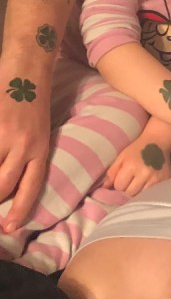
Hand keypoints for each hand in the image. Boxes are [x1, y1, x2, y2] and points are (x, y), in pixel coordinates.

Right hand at [0, 79, 50, 230]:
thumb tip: (12, 182)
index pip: (30, 186)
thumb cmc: (31, 103)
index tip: (11, 228)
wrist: (26, 70)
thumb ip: (28, 155)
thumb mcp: (39, 131)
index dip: (20, 209)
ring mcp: (3, 135)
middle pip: (2, 185)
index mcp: (39, 147)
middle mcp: (22, 144)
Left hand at [104, 134, 170, 196]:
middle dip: (126, 190)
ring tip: (137, 184)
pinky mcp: (164, 181)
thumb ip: (112, 172)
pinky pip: (152, 194)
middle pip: (129, 193)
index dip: (118, 184)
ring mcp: (156, 178)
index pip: (119, 186)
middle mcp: (144, 173)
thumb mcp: (122, 157)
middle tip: (129, 183)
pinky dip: (147, 192)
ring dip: (137, 192)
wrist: (158, 141)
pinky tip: (146, 185)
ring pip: (140, 196)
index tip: (121, 179)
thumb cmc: (137, 149)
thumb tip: (104, 188)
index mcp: (131, 166)